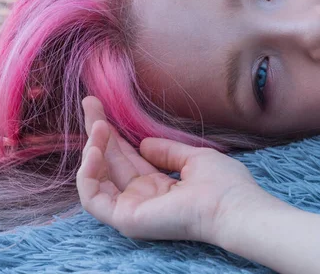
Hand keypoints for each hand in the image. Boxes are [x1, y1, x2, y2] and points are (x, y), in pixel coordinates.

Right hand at [76, 96, 267, 242]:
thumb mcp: (193, 157)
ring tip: (99, 125)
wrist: (231, 206)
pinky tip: (96, 149)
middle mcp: (142, 197)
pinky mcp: (125, 218)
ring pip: (98, 178)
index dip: (116, 134)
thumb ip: (168, 150)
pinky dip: (88, 173)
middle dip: (98, 132)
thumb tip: (144, 142)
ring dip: (94, 148)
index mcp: (160, 186)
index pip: (128, 158)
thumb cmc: (222, 183)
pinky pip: (93, 198)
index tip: (104, 106)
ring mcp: (132, 209)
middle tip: (90, 102)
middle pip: (111, 162)